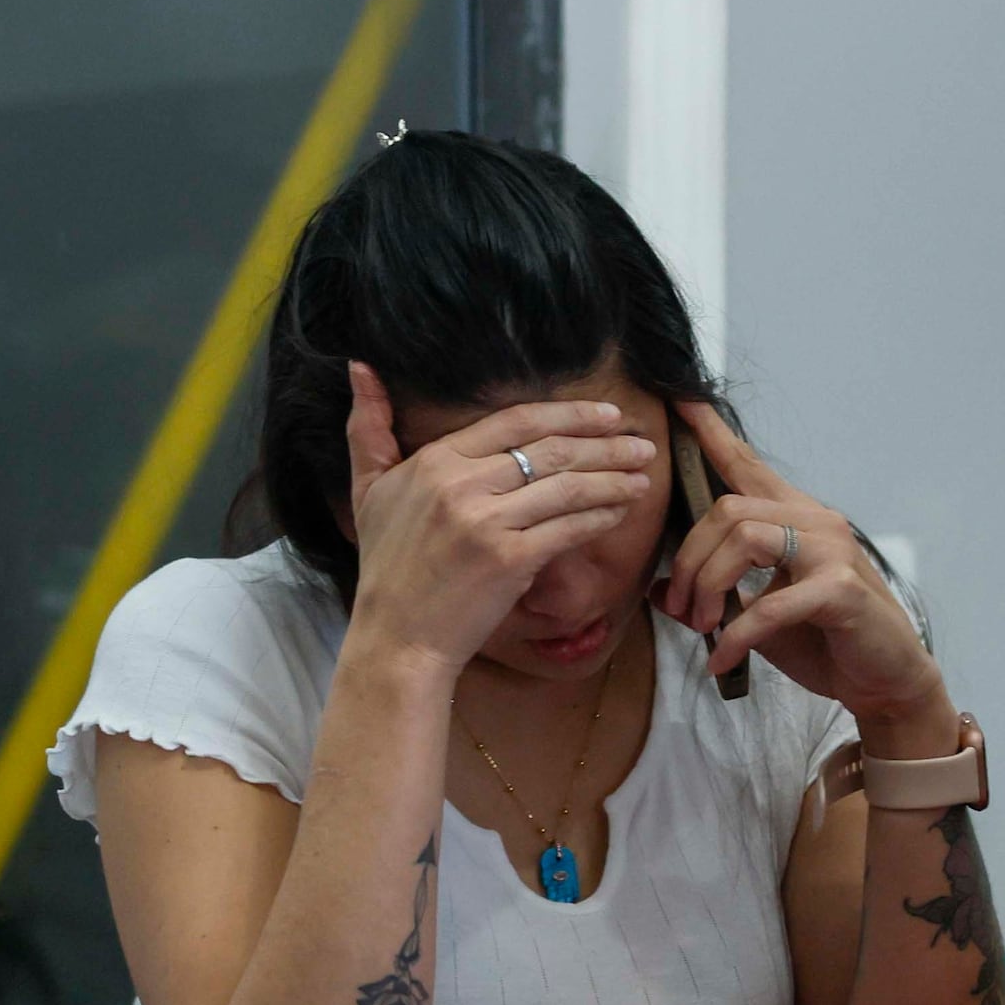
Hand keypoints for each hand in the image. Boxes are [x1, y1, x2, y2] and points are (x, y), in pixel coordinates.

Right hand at [336, 366, 655, 679]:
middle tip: (641, 444)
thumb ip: (368, 427)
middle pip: (550, 449)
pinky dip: (600, 516)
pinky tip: (619, 512)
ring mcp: (486, 522)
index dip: (569, 414)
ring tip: (644, 476)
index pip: (516, 421)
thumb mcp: (367, 490)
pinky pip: (569, 527)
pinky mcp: (509, 560)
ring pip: (567, 486)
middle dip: (606, 444)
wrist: (396, 639)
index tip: (607, 415)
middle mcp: (461, 485)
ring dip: (614, 478)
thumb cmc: (386, 567)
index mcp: (435, 461)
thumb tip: (360, 365)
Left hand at [659, 400, 952, 738]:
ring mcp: (832, 551)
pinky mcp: (840, 589)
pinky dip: (736, 635)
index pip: (746, 465)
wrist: (881, 679)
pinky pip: (767, 603)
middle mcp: (816, 521)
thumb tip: (659, 590)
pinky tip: (723, 659)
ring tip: (702, 627)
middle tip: (681, 610)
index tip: (678, 401)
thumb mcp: (753, 615)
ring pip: (744, 538)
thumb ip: (713, 595)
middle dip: (689, 561)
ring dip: (707, 588)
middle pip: (727, 509)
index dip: (711, 434)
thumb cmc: (822, 640)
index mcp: (794, 517)